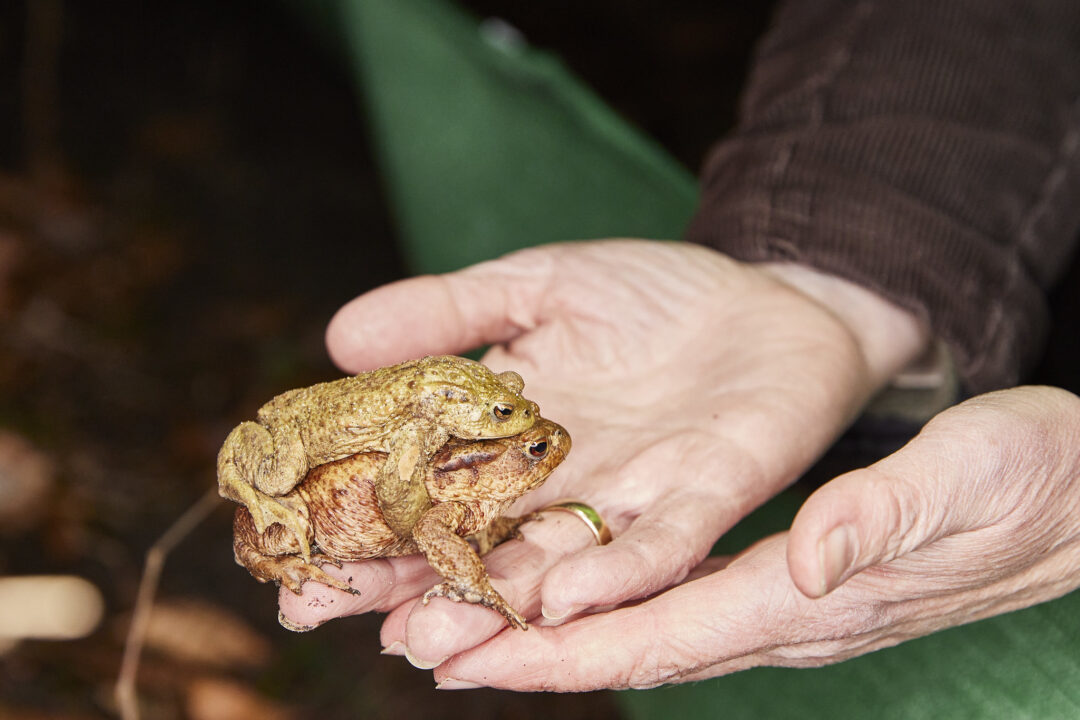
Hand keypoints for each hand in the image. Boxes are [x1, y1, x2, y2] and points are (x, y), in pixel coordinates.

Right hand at [279, 239, 924, 662]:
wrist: (769, 295)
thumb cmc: (652, 294)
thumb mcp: (537, 282)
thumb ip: (450, 311)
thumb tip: (338, 339)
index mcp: (514, 439)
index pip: (428, 495)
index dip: (366, 532)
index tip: (298, 570)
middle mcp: (565, 485)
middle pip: (482, 550)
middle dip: (420, 593)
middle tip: (350, 625)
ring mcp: (636, 496)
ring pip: (558, 566)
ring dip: (500, 606)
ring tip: (436, 640)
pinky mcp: (708, 492)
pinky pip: (662, 543)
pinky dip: (615, 571)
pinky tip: (563, 598)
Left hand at [424, 385, 1079, 689]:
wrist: (1066, 491)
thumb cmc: (1024, 485)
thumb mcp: (963, 486)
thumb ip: (881, 521)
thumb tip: (803, 556)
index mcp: (804, 603)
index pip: (659, 640)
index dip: (560, 655)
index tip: (468, 657)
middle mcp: (773, 612)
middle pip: (622, 644)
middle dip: (519, 652)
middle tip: (418, 644)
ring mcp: (773, 597)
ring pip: (631, 620)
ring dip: (540, 623)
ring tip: (450, 612)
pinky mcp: (776, 570)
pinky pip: (666, 589)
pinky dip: (595, 588)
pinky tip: (551, 572)